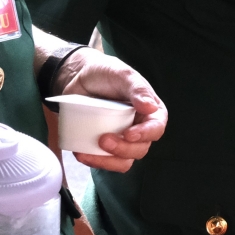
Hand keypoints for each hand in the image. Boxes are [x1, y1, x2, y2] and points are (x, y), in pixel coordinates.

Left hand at [54, 48, 166, 172]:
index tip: (128, 134)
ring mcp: (121, 139)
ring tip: (88, 152)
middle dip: (123, 149)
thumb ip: (137, 89)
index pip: (156, 128)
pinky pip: (104, 161)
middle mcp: (139, 128)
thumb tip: (151, 108)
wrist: (78, 78)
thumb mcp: (122, 74)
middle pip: (140, 149)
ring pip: (123, 161)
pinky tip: (80, 153)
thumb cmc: (105, 73)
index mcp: (150, 112)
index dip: (145, 134)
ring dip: (108, 161)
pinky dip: (93, 161)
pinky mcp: (103, 145)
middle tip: (103, 139)